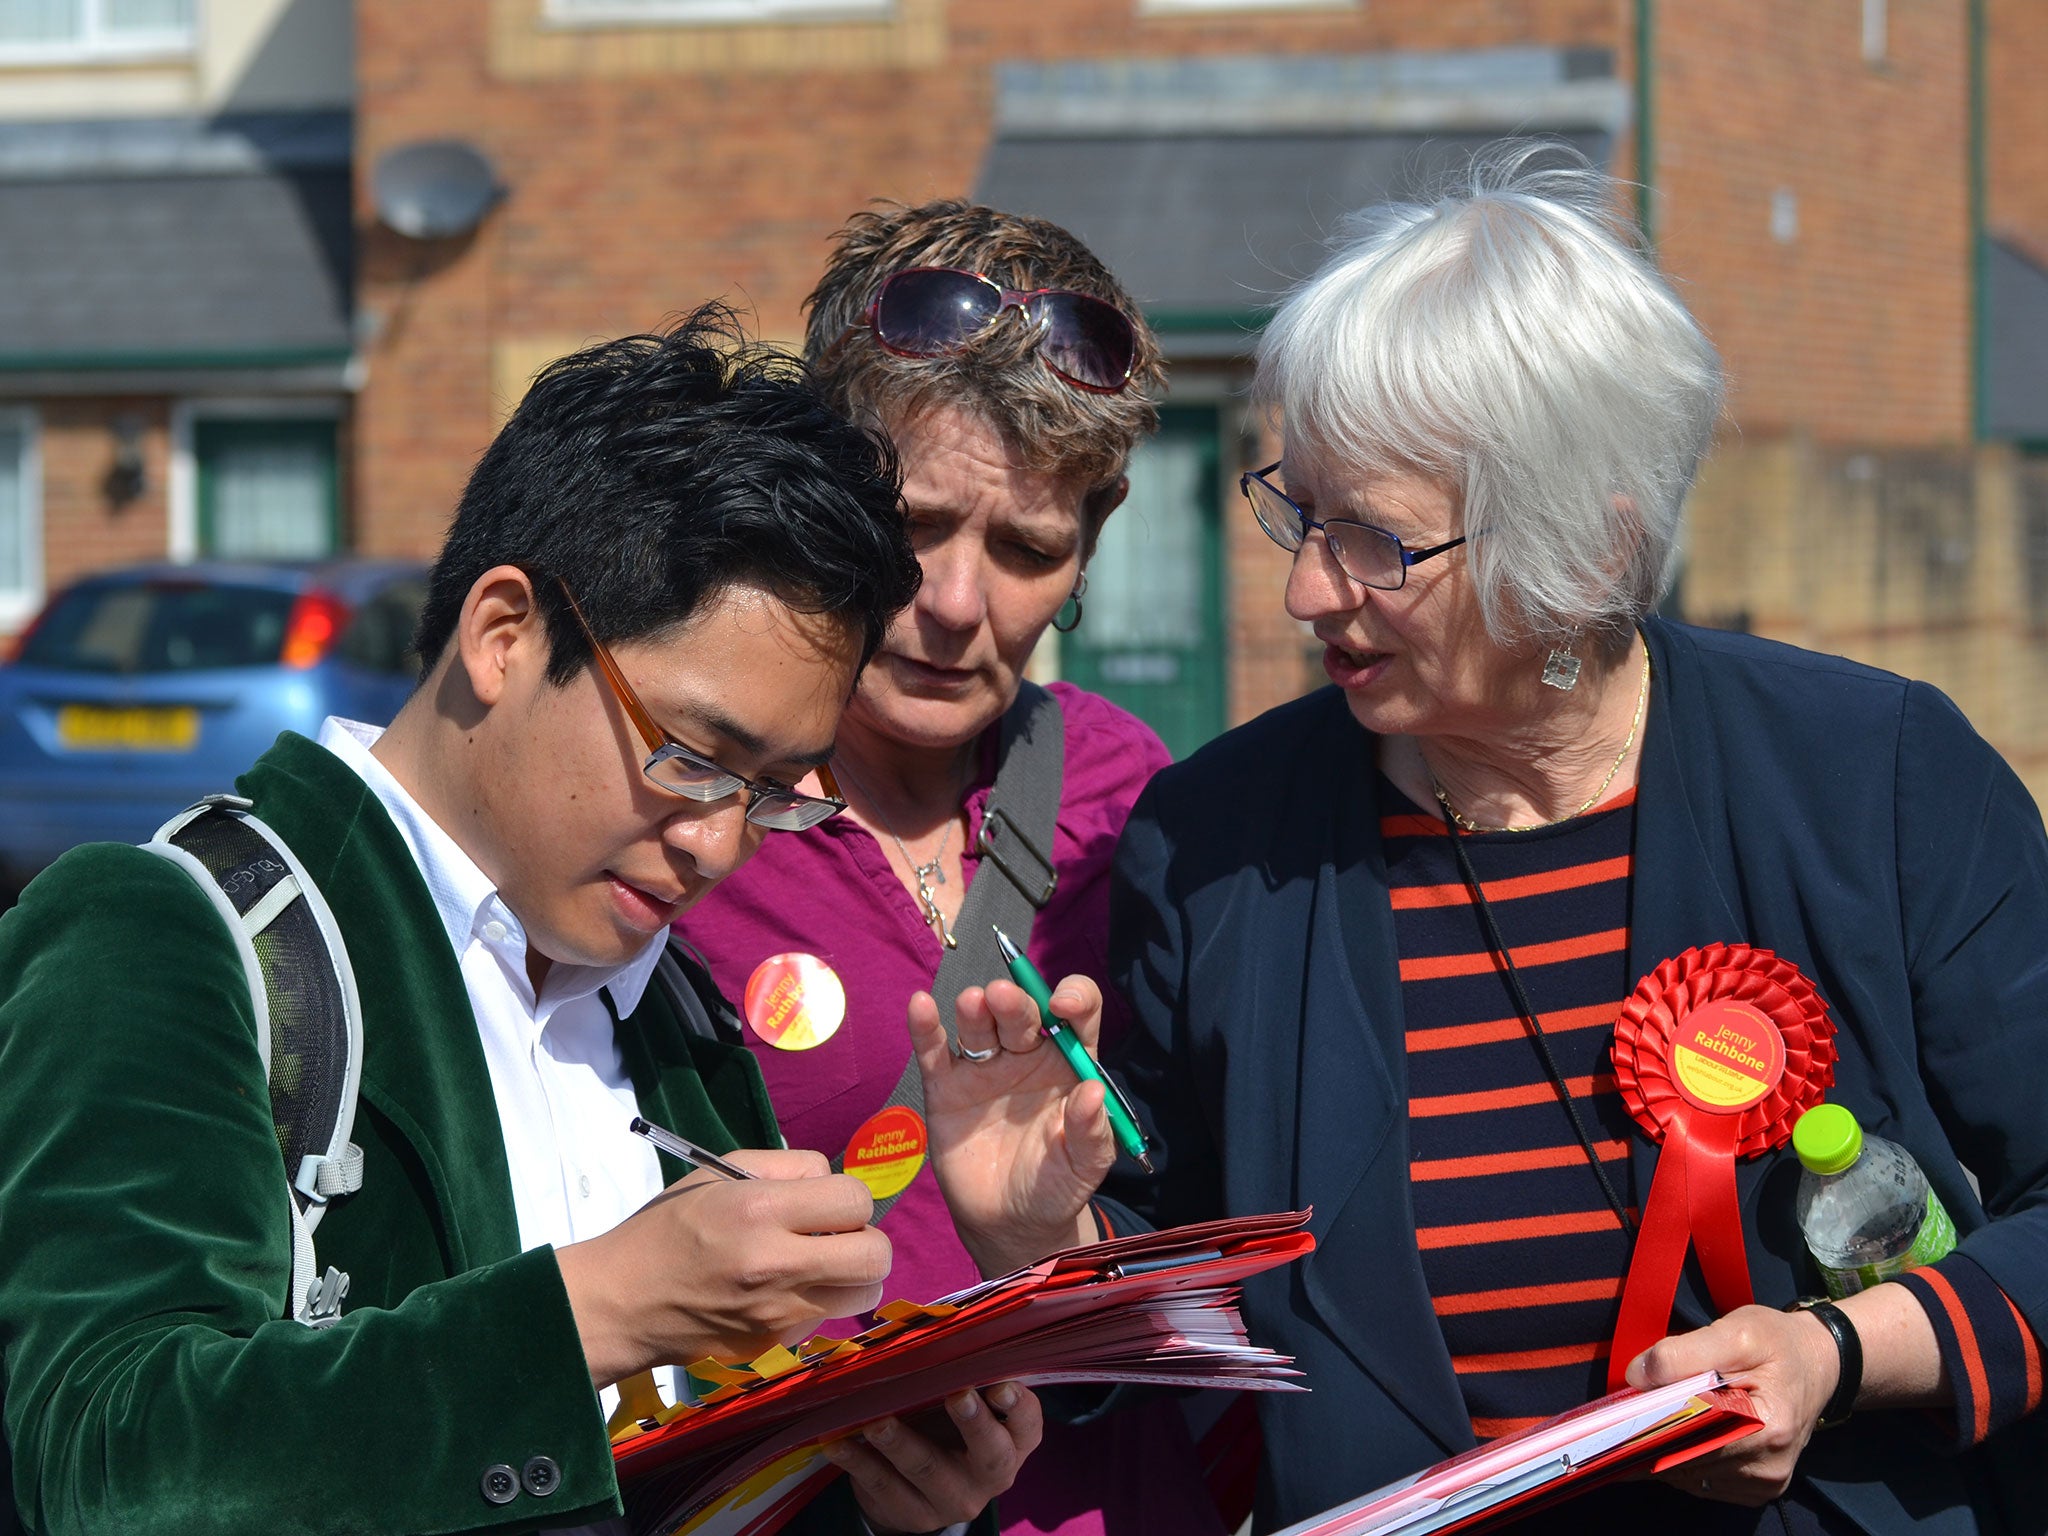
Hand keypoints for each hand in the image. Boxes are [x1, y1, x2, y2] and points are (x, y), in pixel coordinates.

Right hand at [556, 1148, 891, 1386]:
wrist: (621, 1302)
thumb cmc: (668, 1228)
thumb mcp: (719, 1173)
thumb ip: (785, 1168)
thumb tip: (833, 1183)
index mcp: (759, 1210)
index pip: (855, 1200)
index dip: (849, 1198)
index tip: (826, 1204)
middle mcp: (776, 1265)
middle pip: (876, 1255)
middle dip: (865, 1239)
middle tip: (835, 1237)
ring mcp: (777, 1314)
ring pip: (863, 1293)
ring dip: (851, 1276)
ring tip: (817, 1265)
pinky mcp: (772, 1346)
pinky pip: (824, 1320)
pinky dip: (816, 1304)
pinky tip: (780, 1294)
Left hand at [823, 1383, 1042, 1533]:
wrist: (919, 1491)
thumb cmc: (947, 1425)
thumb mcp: (965, 1401)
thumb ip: (966, 1373)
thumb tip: (948, 1326)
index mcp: (1014, 1442)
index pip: (1028, 1424)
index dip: (1018, 1405)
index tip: (1001, 1384)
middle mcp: (992, 1475)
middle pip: (991, 1454)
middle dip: (974, 1423)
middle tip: (957, 1395)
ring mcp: (952, 1500)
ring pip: (927, 1469)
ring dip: (900, 1442)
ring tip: (877, 1420)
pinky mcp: (913, 1515)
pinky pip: (883, 1487)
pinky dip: (859, 1462)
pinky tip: (838, 1442)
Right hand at [911, 976, 1115, 1277]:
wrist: (1010, 1222)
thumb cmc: (1057, 1185)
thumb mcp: (1086, 1166)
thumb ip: (1092, 1132)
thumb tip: (1094, 1092)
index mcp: (1069, 1062)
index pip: (1077, 1015)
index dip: (1074, 998)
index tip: (1065, 1006)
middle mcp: (1027, 1054)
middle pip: (1022, 1015)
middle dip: (1015, 1003)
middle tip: (1004, 997)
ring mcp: (984, 1068)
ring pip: (979, 1026)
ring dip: (976, 1009)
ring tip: (973, 1002)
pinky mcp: (946, 1088)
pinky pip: (935, 1052)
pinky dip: (925, 1027)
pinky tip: (920, 1005)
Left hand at [1624, 1303, 1841, 1504]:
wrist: (1817, 1364)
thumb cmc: (1776, 1342)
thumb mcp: (1735, 1331)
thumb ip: (1683, 1352)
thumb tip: (1638, 1375)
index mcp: (1768, 1425)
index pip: (1693, 1436)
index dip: (1650, 1426)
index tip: (1617, 1419)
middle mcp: (1769, 1465)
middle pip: (1687, 1460)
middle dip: (1649, 1440)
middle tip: (1619, 1421)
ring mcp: (1765, 1482)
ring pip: (1689, 1476)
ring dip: (1662, 1452)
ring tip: (1645, 1423)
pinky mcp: (1759, 1488)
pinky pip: (1702, 1484)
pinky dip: (1681, 1462)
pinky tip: (1673, 1436)